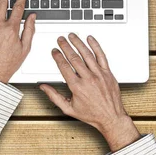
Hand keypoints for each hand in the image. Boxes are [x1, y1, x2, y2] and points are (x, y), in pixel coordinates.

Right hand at [39, 34, 140, 151]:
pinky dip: (96, 46)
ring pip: (87, 54)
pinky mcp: (108, 73)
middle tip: (60, 39)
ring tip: (72, 36)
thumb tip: (43, 87)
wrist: (111, 118)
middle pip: (74, 58)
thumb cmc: (92, 114)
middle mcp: (88, 79)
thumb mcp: (68, 109)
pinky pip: (101, 56)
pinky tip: (90, 39)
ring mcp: (99, 75)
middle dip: (65, 46)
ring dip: (78, 43)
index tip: (54, 51)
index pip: (64, 66)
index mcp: (77, 87)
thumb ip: (54, 96)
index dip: (57, 56)